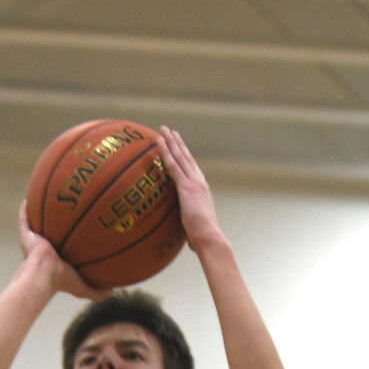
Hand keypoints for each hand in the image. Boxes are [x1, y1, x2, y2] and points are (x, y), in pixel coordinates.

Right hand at [17, 202, 102, 300]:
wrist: (44, 275)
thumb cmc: (62, 281)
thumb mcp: (82, 288)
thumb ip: (96, 291)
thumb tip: (112, 290)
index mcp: (56, 261)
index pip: (64, 248)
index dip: (70, 240)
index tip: (79, 230)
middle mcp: (44, 250)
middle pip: (51, 234)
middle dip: (57, 225)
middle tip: (66, 212)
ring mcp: (34, 243)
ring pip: (37, 225)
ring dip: (40, 215)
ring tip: (48, 200)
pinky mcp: (26, 236)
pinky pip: (24, 220)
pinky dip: (24, 211)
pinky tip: (27, 199)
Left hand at [158, 126, 223, 251]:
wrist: (210, 238)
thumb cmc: (202, 239)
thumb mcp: (193, 226)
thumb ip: (187, 222)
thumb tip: (183, 232)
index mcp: (202, 190)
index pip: (192, 169)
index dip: (185, 156)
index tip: (179, 146)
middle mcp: (199, 182)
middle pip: (186, 158)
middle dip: (178, 143)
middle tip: (170, 131)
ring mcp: (193, 183)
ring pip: (180, 157)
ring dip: (171, 142)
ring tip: (163, 130)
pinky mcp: (186, 187)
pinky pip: (173, 166)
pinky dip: (165, 152)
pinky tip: (158, 142)